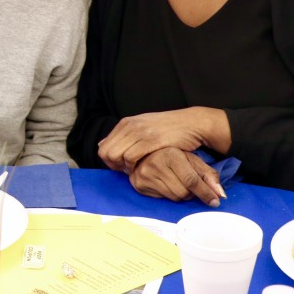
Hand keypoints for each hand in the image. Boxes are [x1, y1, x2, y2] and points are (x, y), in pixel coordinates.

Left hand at [97, 107, 230, 173]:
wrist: (192, 123)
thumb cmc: (168, 129)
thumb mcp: (143, 127)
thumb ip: (124, 135)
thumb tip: (102, 144)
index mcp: (126, 123)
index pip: (103, 146)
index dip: (109, 160)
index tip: (121, 166)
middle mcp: (129, 126)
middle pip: (106, 152)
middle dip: (113, 165)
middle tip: (127, 170)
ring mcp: (139, 132)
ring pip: (115, 155)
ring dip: (122, 167)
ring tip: (134, 169)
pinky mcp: (150, 140)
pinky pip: (130, 157)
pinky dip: (132, 166)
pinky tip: (141, 167)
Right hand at [128, 147, 224, 205]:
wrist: (143, 151)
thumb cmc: (171, 154)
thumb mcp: (191, 159)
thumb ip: (207, 174)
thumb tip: (220, 193)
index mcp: (171, 155)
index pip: (191, 180)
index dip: (205, 192)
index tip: (215, 201)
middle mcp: (156, 165)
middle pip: (183, 192)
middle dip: (192, 193)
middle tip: (192, 186)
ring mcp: (145, 176)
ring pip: (174, 198)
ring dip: (181, 194)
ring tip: (179, 183)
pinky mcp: (139, 185)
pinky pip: (162, 198)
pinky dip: (169, 194)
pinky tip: (166, 183)